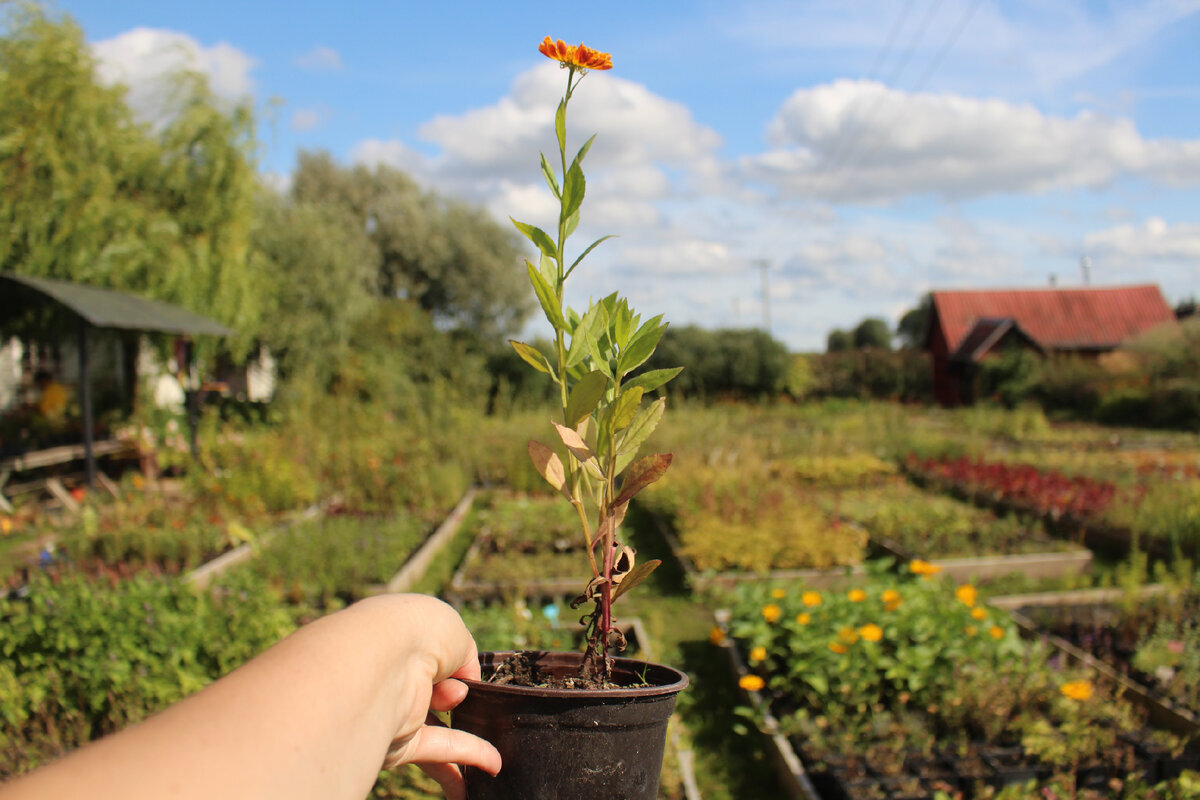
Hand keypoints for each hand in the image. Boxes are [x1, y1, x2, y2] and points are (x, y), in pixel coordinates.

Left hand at [376, 596, 500, 799]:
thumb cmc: (417, 632)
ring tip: (498, 741)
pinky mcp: (397, 743)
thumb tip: (464, 687)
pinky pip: (438, 750)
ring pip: (436, 726)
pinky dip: (468, 756)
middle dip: (454, 696)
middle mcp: (394, 673)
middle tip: (472, 695)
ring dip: (467, 737)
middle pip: (432, 691)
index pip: (430, 654)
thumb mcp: (453, 632)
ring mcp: (394, 709)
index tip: (468, 670)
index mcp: (400, 638)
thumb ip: (465, 658)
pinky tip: (493, 764)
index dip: (454, 662)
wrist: (382, 661)